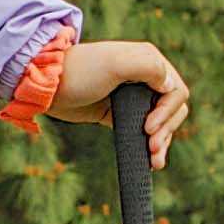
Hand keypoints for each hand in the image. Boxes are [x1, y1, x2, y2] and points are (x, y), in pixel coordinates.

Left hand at [57, 37, 190, 157]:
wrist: (47, 86)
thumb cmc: (80, 71)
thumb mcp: (114, 63)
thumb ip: (147, 68)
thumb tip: (170, 86)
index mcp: (148, 61)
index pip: (176, 91)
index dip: (167, 112)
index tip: (148, 128)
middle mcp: (145, 78)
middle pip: (172, 110)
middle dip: (167, 131)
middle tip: (152, 149)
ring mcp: (132, 98)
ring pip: (161, 123)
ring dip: (162, 143)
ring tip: (154, 162)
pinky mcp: (119, 114)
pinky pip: (143, 132)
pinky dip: (149, 146)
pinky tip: (148, 161)